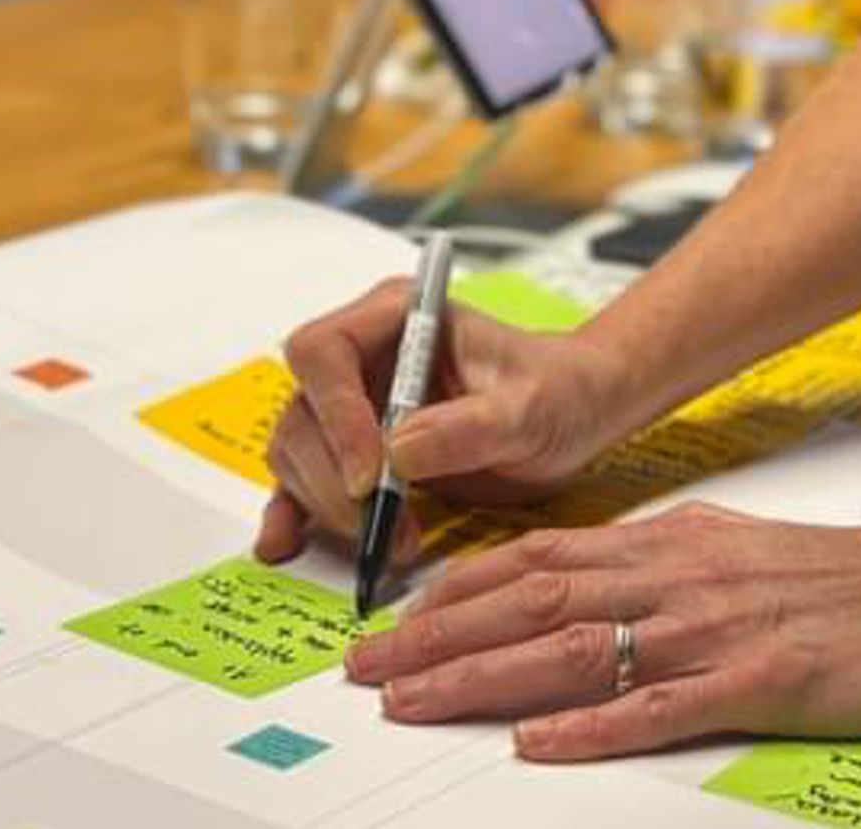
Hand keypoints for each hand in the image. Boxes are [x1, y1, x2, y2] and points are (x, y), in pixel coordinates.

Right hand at [254, 279, 626, 562]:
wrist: (573, 413)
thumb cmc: (556, 390)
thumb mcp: (530, 406)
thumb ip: (471, 426)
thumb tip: (399, 451)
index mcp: (398, 318)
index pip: (325, 352)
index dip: (336, 415)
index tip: (373, 475)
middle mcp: (364, 356)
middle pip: (304, 412)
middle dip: (335, 479)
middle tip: (384, 527)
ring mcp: (354, 405)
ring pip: (298, 451)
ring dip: (330, 506)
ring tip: (392, 542)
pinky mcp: (355, 453)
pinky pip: (305, 481)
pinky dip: (295, 513)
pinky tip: (286, 543)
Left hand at [343, 505, 860, 759]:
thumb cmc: (846, 583)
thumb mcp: (732, 553)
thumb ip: (655, 566)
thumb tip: (576, 585)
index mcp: (670, 543)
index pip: (537, 560)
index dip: (454, 590)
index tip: (389, 619)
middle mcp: (678, 577)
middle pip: (532, 603)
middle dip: (437, 637)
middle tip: (363, 670)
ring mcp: (716, 629)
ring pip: (575, 649)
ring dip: (483, 677)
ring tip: (413, 702)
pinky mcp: (762, 682)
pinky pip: (662, 707)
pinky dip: (593, 726)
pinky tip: (540, 742)